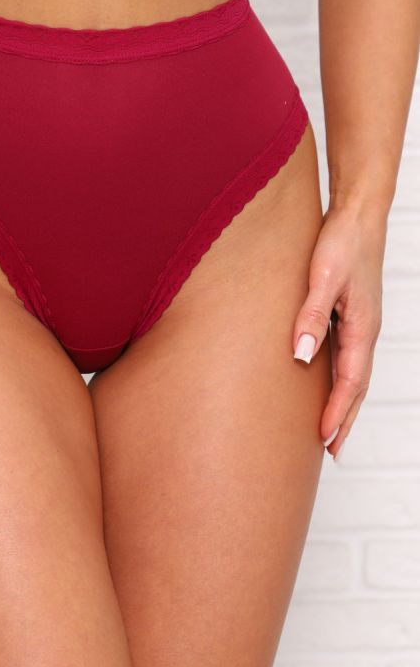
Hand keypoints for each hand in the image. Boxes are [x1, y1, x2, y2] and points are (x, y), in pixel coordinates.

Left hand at [291, 201, 385, 460]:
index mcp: (363, 327)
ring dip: (344, 403)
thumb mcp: (322, 278)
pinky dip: (341, 381)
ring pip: (354, 374)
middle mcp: (366, 330)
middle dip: (345, 419)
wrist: (359, 214)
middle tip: (331, 452)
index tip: (323, 440)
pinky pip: (348, 358)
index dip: (336, 413)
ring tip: (329, 429)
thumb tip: (302, 356)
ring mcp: (361, 323)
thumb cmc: (342, 242)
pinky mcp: (352, 314)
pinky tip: (326, 385)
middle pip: (358, 387)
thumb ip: (311, 316)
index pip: (351, 383)